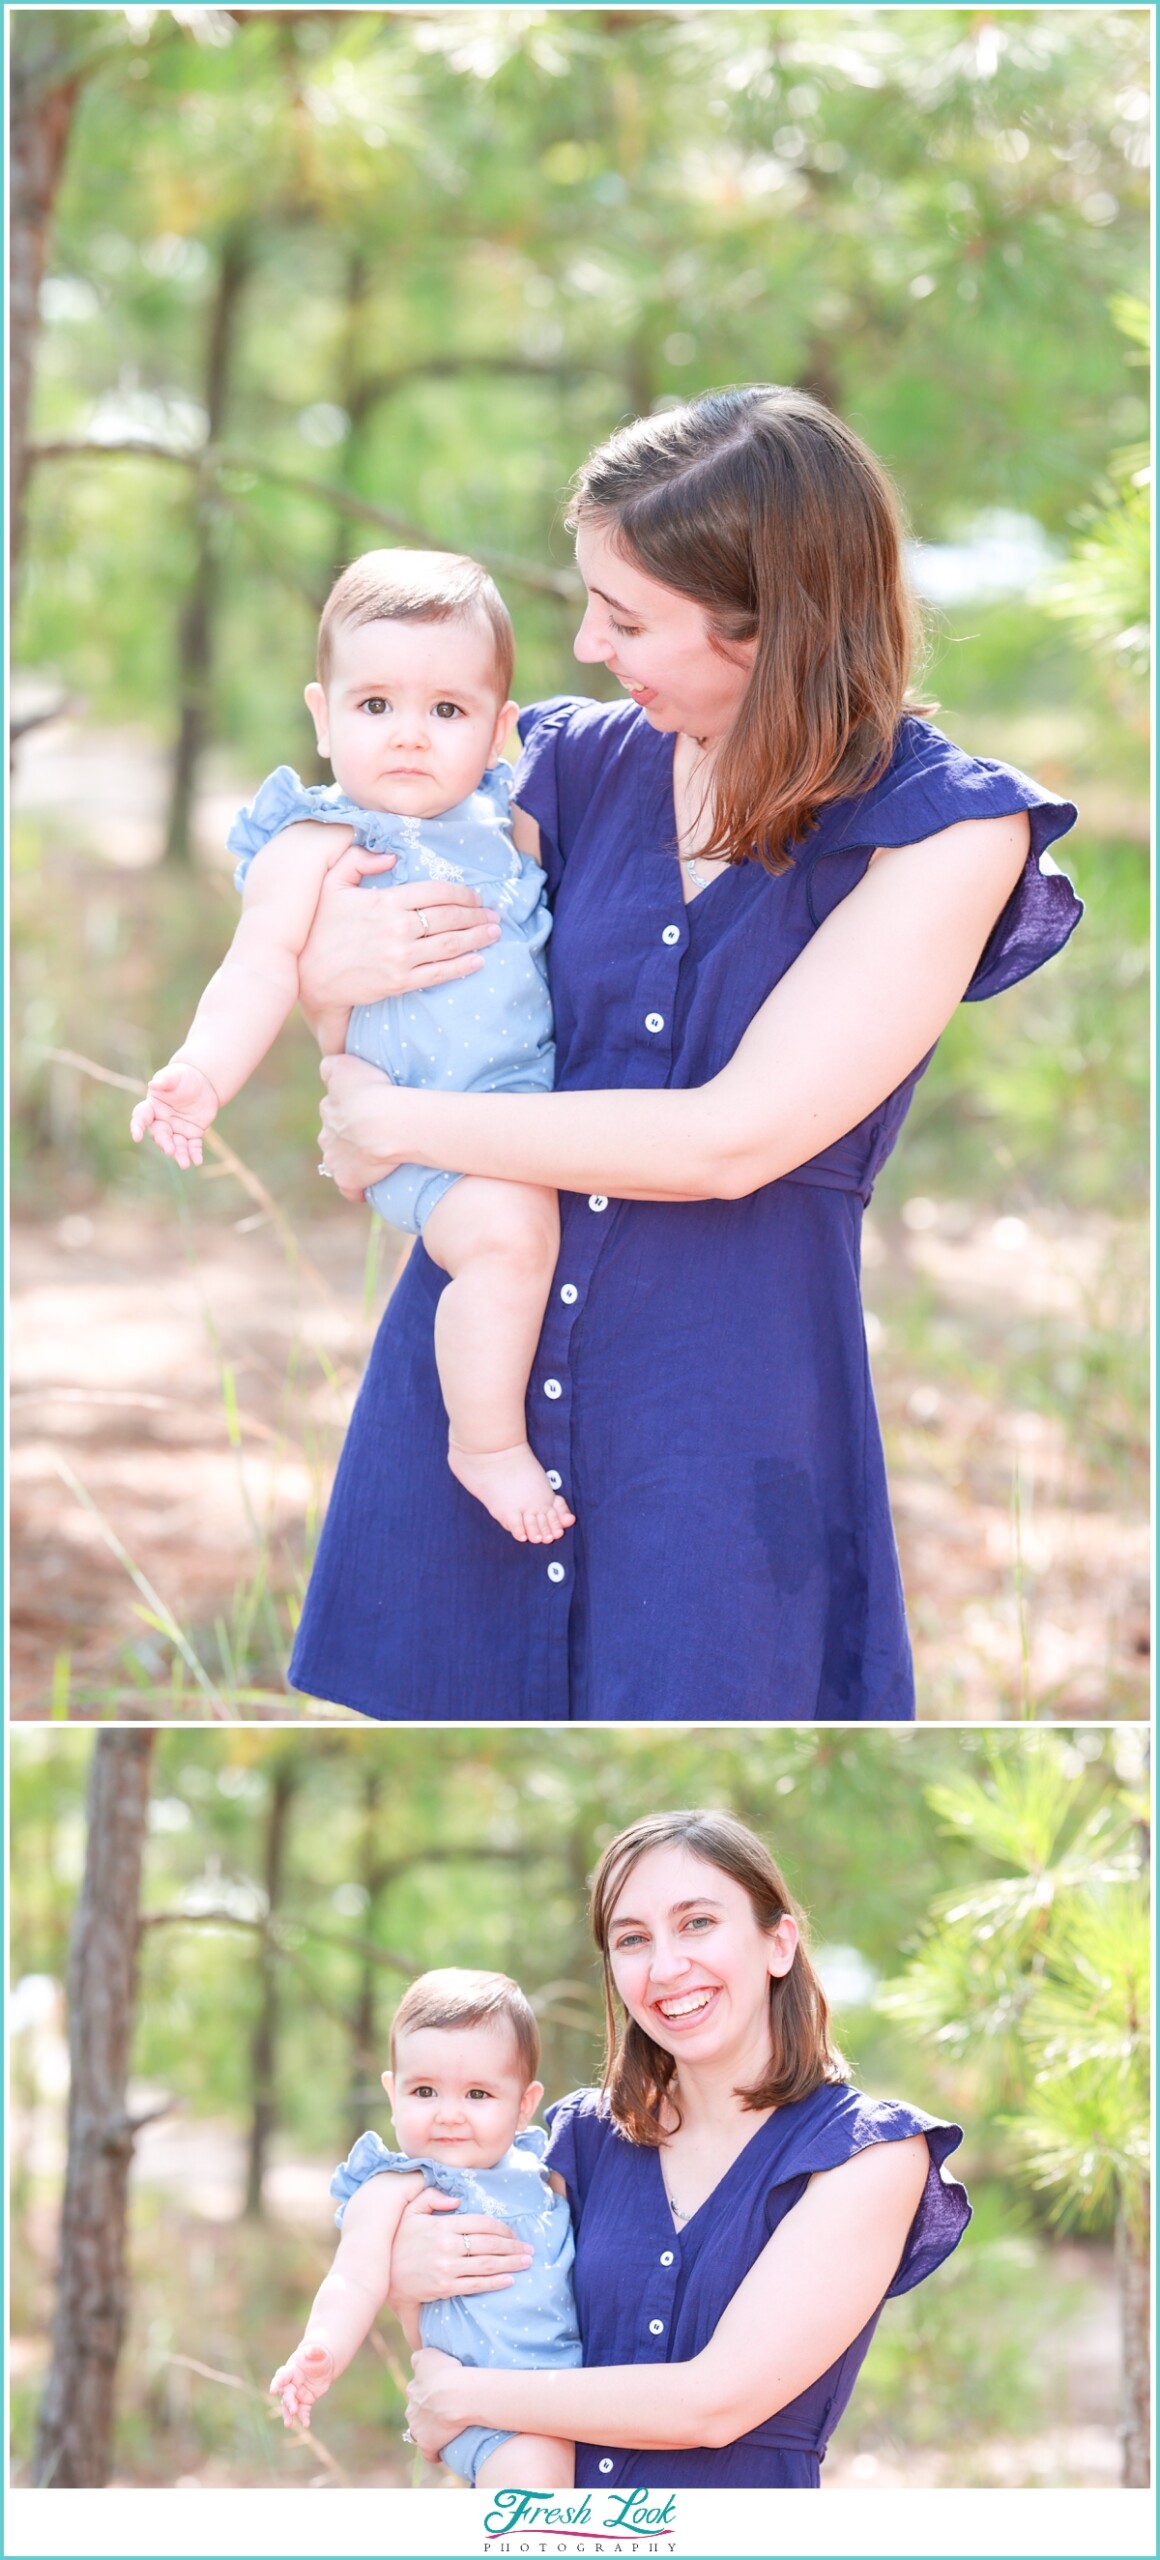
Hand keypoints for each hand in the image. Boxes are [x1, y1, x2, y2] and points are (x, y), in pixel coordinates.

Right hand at [129, 1061, 219, 1167]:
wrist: (203, 1083)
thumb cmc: (182, 1077)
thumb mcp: (174, 1075)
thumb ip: (164, 1080)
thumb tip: (153, 1084)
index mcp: (152, 1107)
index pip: (140, 1117)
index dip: (137, 1126)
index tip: (136, 1136)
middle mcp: (162, 1122)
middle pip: (160, 1136)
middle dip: (165, 1144)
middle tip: (170, 1150)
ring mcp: (177, 1130)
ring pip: (176, 1145)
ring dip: (180, 1155)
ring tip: (185, 1164)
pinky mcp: (192, 1134)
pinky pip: (192, 1146)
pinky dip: (195, 1154)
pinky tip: (197, 1161)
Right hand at [269, 2334, 335, 2429]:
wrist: (323, 2365)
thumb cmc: (317, 2356)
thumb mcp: (318, 2352)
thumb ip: (315, 2351)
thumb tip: (314, 2350)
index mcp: (291, 2370)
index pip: (281, 2377)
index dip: (277, 2383)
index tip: (272, 2390)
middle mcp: (291, 2384)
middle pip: (286, 2394)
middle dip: (288, 2402)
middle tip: (292, 2410)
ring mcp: (297, 2394)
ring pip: (289, 2406)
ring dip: (288, 2414)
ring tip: (288, 2424)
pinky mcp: (305, 2401)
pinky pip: (303, 2411)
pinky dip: (304, 2417)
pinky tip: (306, 2425)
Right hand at [298, 838, 500, 1016]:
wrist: (309, 974)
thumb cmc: (319, 927)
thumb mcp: (332, 884)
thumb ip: (358, 860)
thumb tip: (391, 855)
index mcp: (386, 901)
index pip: (436, 892)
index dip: (462, 893)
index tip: (475, 896)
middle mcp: (398, 928)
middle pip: (449, 917)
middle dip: (476, 915)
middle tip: (493, 915)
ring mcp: (400, 957)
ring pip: (450, 945)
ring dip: (477, 938)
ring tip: (493, 933)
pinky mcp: (400, 982)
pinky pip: (439, 973)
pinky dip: (462, 967)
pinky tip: (478, 960)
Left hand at [318, 1053, 415, 1199]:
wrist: (385, 1123)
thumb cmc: (371, 1090)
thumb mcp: (345, 1065)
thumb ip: (330, 1066)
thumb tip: (327, 1071)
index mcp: (328, 1109)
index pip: (334, 1110)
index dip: (350, 1110)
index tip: (368, 1110)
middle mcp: (326, 1136)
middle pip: (334, 1137)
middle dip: (349, 1137)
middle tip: (375, 1133)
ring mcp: (335, 1160)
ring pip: (340, 1162)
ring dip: (354, 1161)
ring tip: (377, 1158)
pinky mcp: (347, 1181)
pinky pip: (351, 1190)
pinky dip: (359, 1189)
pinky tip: (371, 1185)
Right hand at [389, 2186, 532, 2306]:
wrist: (383, 2275)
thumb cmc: (398, 2240)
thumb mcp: (410, 2211)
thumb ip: (431, 2197)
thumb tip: (456, 2200)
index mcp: (443, 2225)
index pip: (481, 2224)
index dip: (501, 2228)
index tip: (514, 2232)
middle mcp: (448, 2246)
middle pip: (489, 2244)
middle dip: (513, 2246)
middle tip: (529, 2249)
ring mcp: (448, 2268)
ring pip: (487, 2265)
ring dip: (510, 2263)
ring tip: (526, 2262)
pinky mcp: (445, 2287)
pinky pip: (476, 2285)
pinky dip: (495, 2282)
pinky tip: (509, 2280)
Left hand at [405, 2347, 468, 2459]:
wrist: (455, 2395)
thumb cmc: (447, 2372)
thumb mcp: (429, 2354)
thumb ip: (420, 2357)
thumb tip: (417, 2361)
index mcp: (413, 2387)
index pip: (417, 2391)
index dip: (428, 2393)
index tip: (441, 2393)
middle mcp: (411, 2407)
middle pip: (417, 2411)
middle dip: (427, 2411)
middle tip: (447, 2409)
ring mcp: (417, 2427)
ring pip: (421, 2431)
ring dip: (431, 2430)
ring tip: (449, 2428)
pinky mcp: (426, 2444)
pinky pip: (429, 2452)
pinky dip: (435, 2452)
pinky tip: (445, 2449)